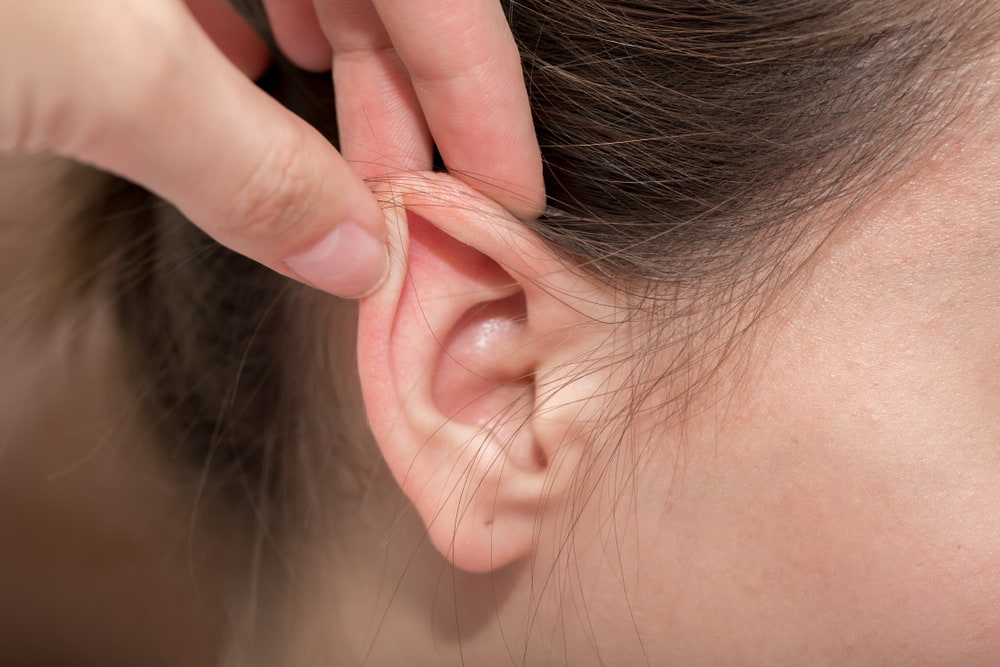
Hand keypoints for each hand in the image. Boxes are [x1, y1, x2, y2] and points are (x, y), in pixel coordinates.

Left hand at [0, 0, 542, 297]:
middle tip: (421, 196)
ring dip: (330, 71)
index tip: (511, 187)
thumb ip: (237, 162)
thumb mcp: (93, 72)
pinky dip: (234, 46)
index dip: (480, 87)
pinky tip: (239, 79)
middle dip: (401, 96)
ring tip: (348, 151)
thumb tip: (358, 257)